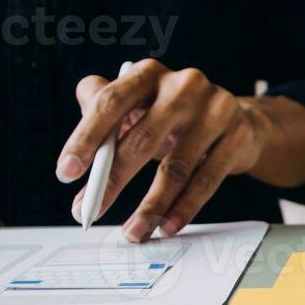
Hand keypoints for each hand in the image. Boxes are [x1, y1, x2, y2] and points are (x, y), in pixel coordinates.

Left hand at [59, 59, 266, 242]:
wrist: (236, 120)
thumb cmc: (174, 117)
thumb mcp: (137, 108)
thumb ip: (102, 114)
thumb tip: (76, 153)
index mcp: (149, 73)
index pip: (110, 102)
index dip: (85, 138)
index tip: (66, 173)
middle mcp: (184, 85)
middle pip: (142, 138)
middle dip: (111, 181)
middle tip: (90, 210)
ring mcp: (215, 110)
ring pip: (176, 167)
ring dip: (150, 206)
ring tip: (133, 231)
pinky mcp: (238, 137)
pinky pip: (206, 181)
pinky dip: (183, 209)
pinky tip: (166, 226)